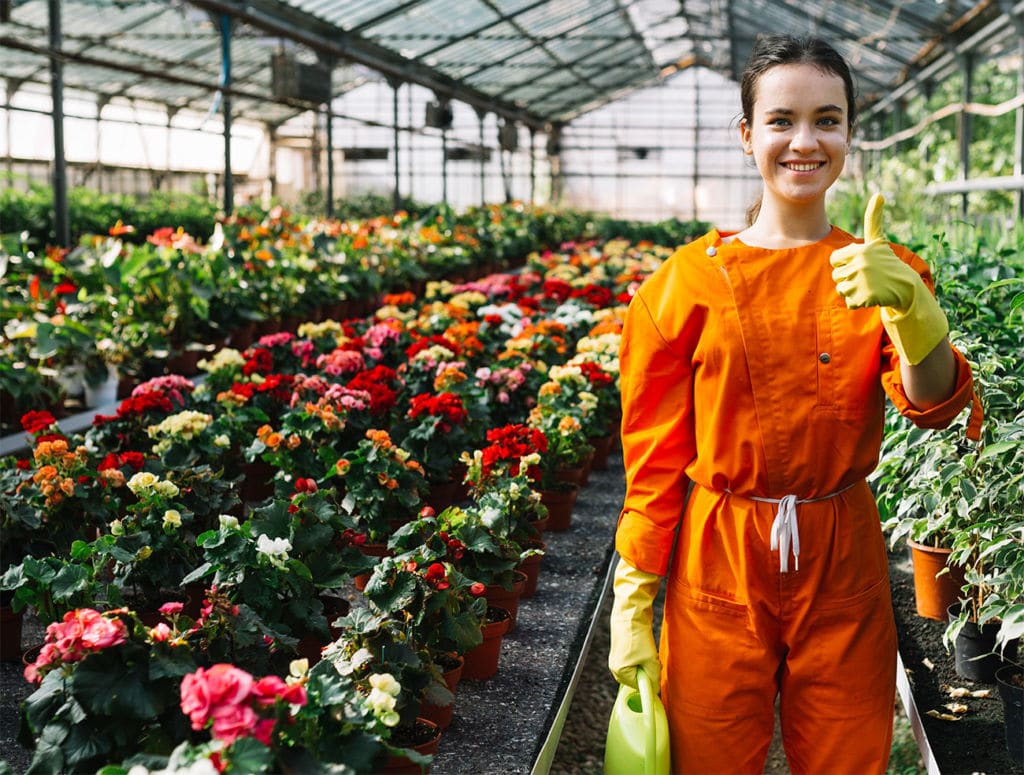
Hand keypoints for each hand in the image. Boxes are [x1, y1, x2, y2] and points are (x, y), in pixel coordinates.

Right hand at [608, 557, 661, 689]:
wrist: (630, 612)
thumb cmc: (636, 636)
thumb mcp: (650, 660)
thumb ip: (654, 677)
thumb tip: (655, 688)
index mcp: (619, 671)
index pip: (638, 686)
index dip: (650, 680)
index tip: (658, 674)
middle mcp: (615, 665)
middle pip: (638, 677)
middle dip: (648, 670)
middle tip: (654, 660)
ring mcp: (618, 655)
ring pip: (639, 666)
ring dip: (647, 662)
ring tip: (649, 650)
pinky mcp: (623, 647)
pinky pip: (637, 657)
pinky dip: (644, 654)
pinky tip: (646, 645)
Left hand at [830, 193, 917, 311]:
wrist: (904, 286)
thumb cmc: (886, 262)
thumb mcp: (878, 240)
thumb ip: (873, 219)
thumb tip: (879, 194)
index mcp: (860, 250)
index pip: (834, 260)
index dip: (845, 263)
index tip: (860, 262)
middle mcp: (860, 265)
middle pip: (836, 276)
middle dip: (848, 278)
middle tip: (867, 276)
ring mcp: (862, 282)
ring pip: (841, 290)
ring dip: (852, 291)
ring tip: (869, 286)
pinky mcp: (865, 299)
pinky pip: (849, 303)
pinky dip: (858, 303)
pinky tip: (871, 296)